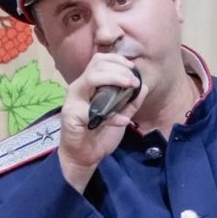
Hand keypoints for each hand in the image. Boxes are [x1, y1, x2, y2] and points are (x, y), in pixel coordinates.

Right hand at [58, 53, 145, 190]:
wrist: (84, 157)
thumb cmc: (99, 134)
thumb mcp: (121, 115)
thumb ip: (131, 102)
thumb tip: (144, 86)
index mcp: (89, 84)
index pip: (100, 60)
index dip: (118, 60)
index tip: (134, 69)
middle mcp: (79, 88)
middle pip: (97, 64)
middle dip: (120, 68)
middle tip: (134, 81)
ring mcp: (74, 100)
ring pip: (91, 77)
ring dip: (114, 79)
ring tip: (130, 87)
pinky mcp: (72, 115)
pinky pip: (93, 110)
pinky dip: (112, 115)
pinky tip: (122, 121)